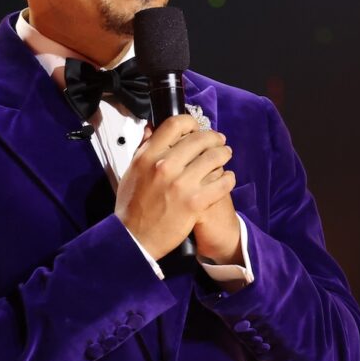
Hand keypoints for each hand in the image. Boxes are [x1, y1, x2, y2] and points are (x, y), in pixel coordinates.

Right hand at [116, 114, 234, 260]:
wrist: (134, 238)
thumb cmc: (132, 206)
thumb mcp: (131, 171)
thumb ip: (144, 148)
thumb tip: (153, 129)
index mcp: (148, 156)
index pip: (175, 124)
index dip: (190, 122)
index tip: (196, 127)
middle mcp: (165, 166)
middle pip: (199, 139)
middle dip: (213, 138)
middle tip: (219, 141)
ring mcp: (182, 184)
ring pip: (214, 158)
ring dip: (224, 154)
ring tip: (225, 155)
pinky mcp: (195, 203)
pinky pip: (221, 183)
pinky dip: (228, 178)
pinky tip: (227, 178)